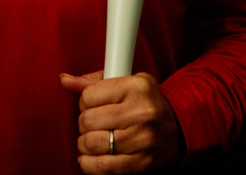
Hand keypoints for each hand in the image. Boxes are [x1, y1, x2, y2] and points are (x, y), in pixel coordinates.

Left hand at [60, 70, 183, 172]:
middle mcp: (141, 113)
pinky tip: (90, 157)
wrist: (180, 128)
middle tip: (93, 123)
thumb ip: (93, 82)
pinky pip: (103, 167)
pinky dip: (89, 164)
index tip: (92, 105)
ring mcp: (142, 140)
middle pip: (87, 120)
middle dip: (84, 123)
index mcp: (136, 87)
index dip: (84, 102)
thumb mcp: (127, 82)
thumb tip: (65, 80)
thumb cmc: (147, 102)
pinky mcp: (142, 163)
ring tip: (93, 139)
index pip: (88, 96)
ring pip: (92, 144)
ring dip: (85, 144)